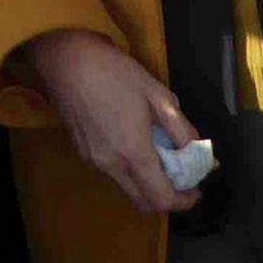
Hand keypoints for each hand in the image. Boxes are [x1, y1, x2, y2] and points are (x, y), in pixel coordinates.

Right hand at [19, 29, 201, 212]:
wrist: (66, 59)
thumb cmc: (114, 72)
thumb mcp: (157, 93)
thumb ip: (180, 127)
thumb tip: (196, 151)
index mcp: (133, 153)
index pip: (162, 199)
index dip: (184, 201)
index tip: (196, 189)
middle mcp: (112, 166)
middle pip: (143, 203)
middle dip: (166, 198)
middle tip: (180, 177)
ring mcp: (94, 161)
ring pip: (126, 188)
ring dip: (146, 183)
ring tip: (157, 154)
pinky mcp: (82, 152)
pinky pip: (112, 172)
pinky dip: (128, 169)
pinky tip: (131, 140)